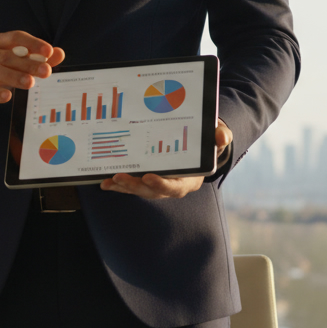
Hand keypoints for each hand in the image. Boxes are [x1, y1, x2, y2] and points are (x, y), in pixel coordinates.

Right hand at [0, 30, 64, 118]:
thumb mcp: (13, 63)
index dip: (32, 43)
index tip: (48, 51)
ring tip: (30, 83)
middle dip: (28, 63)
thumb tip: (59, 53)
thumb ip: (36, 58)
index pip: (15, 37)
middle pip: (7, 56)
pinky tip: (7, 96)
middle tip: (46, 71)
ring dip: (14, 76)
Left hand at [100, 120, 232, 199]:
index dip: (161, 184)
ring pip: (140, 189)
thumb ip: (220, 136)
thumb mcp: (218, 137)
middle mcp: (172, 185)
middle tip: (120, 177)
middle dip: (135, 185)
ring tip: (109, 181)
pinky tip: (104, 182)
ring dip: (124, 186)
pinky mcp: (147, 180)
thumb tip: (222, 137)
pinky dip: (118, 185)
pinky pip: (132, 185)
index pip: (175, 186)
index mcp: (189, 178)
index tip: (148, 177)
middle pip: (152, 190)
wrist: (200, 143)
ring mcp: (158, 183)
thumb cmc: (208, 141)